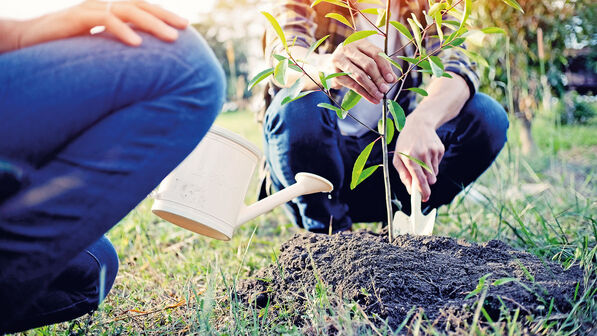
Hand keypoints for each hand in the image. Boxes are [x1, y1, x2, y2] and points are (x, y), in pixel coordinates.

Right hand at [17, 0, 187, 48]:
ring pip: (127, 9)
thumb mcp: (98, 46)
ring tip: (171, 39)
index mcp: (109, 9)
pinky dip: (123, 31)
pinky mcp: (77, 17)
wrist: (28, 40)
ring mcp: (90, 8)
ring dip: (152, 24)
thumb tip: (143, 65)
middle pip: (139, 5)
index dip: (162, 14)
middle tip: (185, 28)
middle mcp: (102, 4)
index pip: (141, 7)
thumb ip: (117, 49)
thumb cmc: (65, 47)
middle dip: (164, 16)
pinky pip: (104, 19)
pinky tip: (137, 44)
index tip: (185, 26)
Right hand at [327, 39, 396, 103]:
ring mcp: (339, 60)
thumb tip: (393, 79)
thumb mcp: (365, 59)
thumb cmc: (352, 62)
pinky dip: (365, 94)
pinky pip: (353, 86)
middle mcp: (347, 48)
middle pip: (368, 64)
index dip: (385, 67)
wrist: (328, 66)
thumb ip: (379, 66)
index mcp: (359, 41)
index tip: (392, 79)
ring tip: (380, 96)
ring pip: (360, 76)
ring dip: (372, 88)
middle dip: (379, 78)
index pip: (376, 53)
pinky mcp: (334, 73)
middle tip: (385, 89)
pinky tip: (372, 99)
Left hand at [392, 113, 443, 201]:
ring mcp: (432, 152)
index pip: (419, 179)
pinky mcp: (440, 149)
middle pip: (430, 180)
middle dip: (426, 183)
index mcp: (410, 158)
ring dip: (428, 172)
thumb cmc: (405, 143)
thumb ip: (404, 175)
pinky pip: (437, 165)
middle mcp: (422, 155)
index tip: (424, 199)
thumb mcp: (398, 158)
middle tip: (420, 179)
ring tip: (421, 161)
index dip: (423, 191)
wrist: (419, 123)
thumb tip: (410, 190)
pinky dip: (432, 163)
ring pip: (434, 173)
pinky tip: (426, 153)